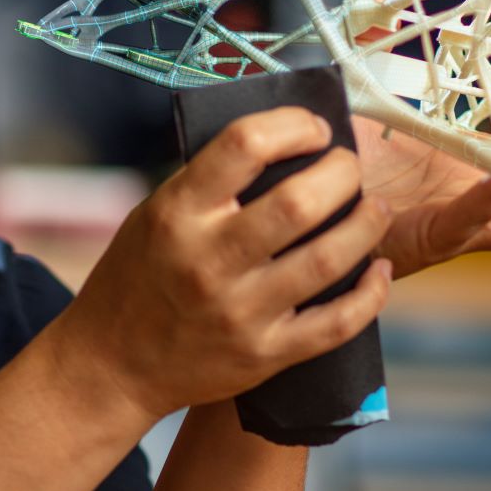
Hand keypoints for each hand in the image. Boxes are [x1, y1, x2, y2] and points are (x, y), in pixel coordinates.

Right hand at [51, 107, 393, 421]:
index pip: (245, 145)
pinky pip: (336, 323)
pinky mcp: (263, 354)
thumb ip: (211, 183)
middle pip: (298, 202)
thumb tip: (285, 142)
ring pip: (329, 259)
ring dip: (367, 225)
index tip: (315, 128)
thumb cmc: (137, 277)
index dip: (293, 125)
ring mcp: (239, 311)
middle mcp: (208, 260)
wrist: (112, 365)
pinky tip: (378, 269)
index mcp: (178, 212)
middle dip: (342, 173)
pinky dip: (369, 293)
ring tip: (374, 208)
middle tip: (349, 167)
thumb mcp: (155, 214)